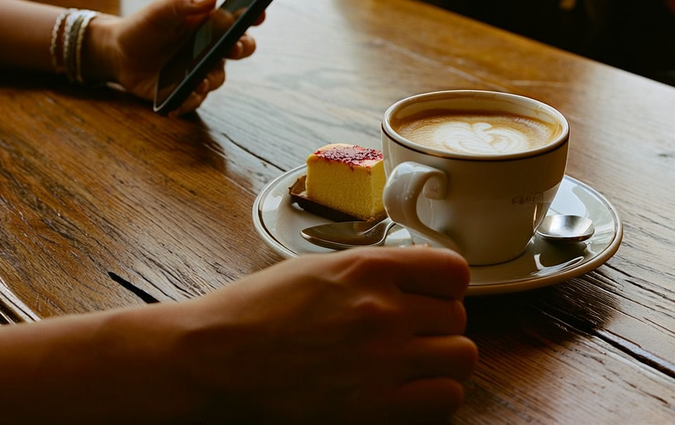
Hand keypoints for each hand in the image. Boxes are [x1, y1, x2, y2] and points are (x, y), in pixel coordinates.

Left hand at [87, 0, 262, 115]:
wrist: (119, 54)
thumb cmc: (145, 27)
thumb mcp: (161, 10)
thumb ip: (184, 1)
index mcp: (210, 25)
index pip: (238, 20)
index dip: (253, 16)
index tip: (259, 14)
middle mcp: (212, 49)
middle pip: (239, 50)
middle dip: (242, 48)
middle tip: (234, 47)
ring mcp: (201, 72)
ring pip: (216, 78)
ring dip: (210, 80)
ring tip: (198, 80)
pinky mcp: (186, 92)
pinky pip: (194, 100)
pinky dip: (188, 102)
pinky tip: (178, 102)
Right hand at [153, 247, 477, 422]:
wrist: (213, 360)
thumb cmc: (254, 313)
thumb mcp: (316, 269)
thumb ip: (371, 273)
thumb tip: (415, 284)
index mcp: (367, 267)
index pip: (453, 270)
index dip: (447, 288)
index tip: (435, 299)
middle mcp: (382, 309)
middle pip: (457, 316)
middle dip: (439, 327)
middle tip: (412, 338)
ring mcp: (382, 359)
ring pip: (462, 357)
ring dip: (442, 363)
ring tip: (413, 367)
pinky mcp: (376, 407)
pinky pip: (446, 398)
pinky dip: (434, 398)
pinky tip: (406, 394)